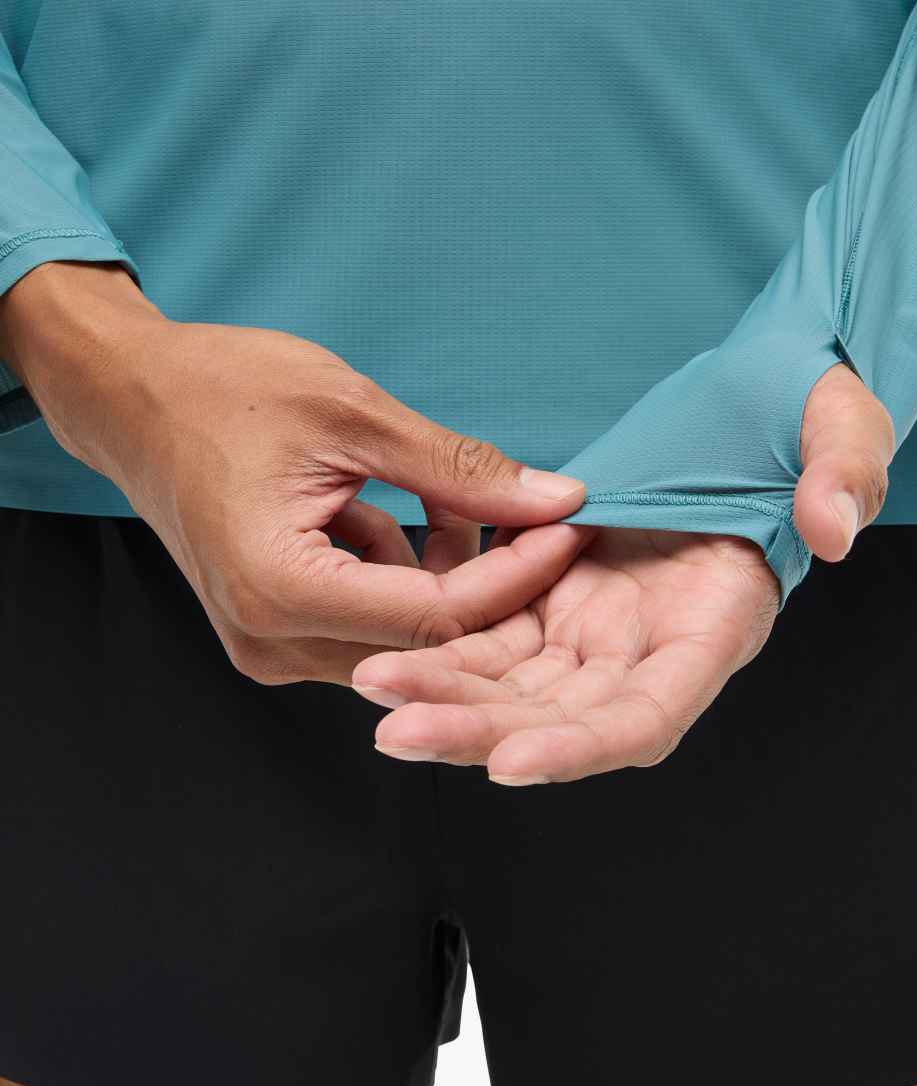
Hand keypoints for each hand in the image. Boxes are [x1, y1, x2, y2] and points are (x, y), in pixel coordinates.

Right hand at [0, 262, 585, 685]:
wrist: (131, 398)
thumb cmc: (223, 389)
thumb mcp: (353, 414)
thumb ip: (458, 470)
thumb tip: (557, 502)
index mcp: (280, 589)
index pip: (437, 619)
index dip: (516, 577)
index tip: (566, 527)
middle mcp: (270, 641)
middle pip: (424, 642)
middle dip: (488, 580)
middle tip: (529, 514)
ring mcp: (268, 645)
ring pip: (402, 638)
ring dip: (444, 573)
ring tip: (451, 495)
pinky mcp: (274, 631)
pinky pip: (369, 623)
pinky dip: (402, 572)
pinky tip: (400, 513)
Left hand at [349, 359, 894, 779]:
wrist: (734, 406)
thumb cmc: (793, 414)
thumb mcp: (837, 421)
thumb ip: (846, 469)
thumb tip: (836, 526)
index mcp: (717, 630)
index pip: (649, 715)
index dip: (583, 745)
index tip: (513, 762)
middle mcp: (648, 652)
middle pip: (559, 718)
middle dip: (480, 730)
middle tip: (398, 731)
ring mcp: (596, 632)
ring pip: (510, 684)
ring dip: (443, 693)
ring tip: (374, 687)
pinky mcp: (553, 599)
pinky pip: (488, 632)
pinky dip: (441, 640)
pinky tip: (385, 643)